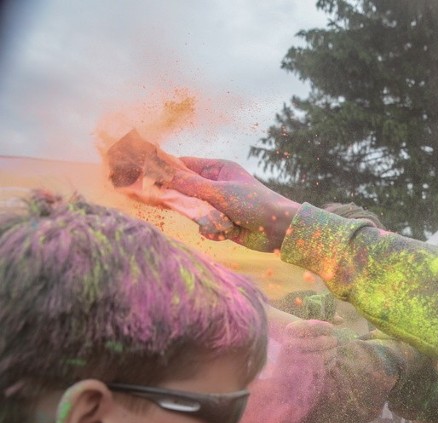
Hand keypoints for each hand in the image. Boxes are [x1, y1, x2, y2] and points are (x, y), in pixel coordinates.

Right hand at [163, 156, 300, 251]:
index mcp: (217, 169)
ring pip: (193, 211)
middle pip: (184, 190)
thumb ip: (191, 185)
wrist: (279, 230)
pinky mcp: (221, 223)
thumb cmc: (254, 203)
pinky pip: (204, 226)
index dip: (166, 170)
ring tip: (221, 219)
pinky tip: (228, 231)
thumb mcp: (220, 192)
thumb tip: (163, 173)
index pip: (184, 165)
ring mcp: (218, 204)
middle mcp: (216, 185)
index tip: (147, 176)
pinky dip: (213, 230)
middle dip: (183, 200)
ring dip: (204, 218)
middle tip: (174, 203)